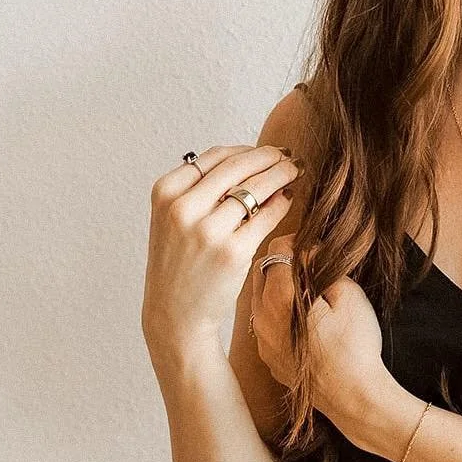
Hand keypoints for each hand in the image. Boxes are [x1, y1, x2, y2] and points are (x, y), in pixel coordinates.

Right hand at [142, 145, 299, 349]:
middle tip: (290, 155)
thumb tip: (251, 158)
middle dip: (271, 156)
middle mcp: (184, 208)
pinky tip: (288, 196)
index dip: (247, 150)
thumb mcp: (175, 218)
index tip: (266, 150)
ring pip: (257, 187)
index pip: (215, 156)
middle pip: (239, 166)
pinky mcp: (234, 251)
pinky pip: (267, 215)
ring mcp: (209, 231)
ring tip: (295, 170)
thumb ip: (202, 188)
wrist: (176, 312)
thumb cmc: (180, 261)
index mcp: (166, 193)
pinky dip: (282, 201)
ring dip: (282, 174)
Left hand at [250, 233, 392, 431]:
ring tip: (304, 281)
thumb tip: (314, 256)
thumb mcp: (349, 296)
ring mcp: (263, 342)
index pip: (275, 255)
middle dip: (281, 258)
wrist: (353, 398)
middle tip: (306, 255)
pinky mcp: (270, 358)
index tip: (312, 241)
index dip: (294, 241)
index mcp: (279, 301)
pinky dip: (277, 308)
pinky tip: (301, 311)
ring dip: (277, 283)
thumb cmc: (355, 347)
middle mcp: (262, 320)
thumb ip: (327, 269)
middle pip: (260, 273)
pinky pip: (265, 322)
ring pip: (259, 298)